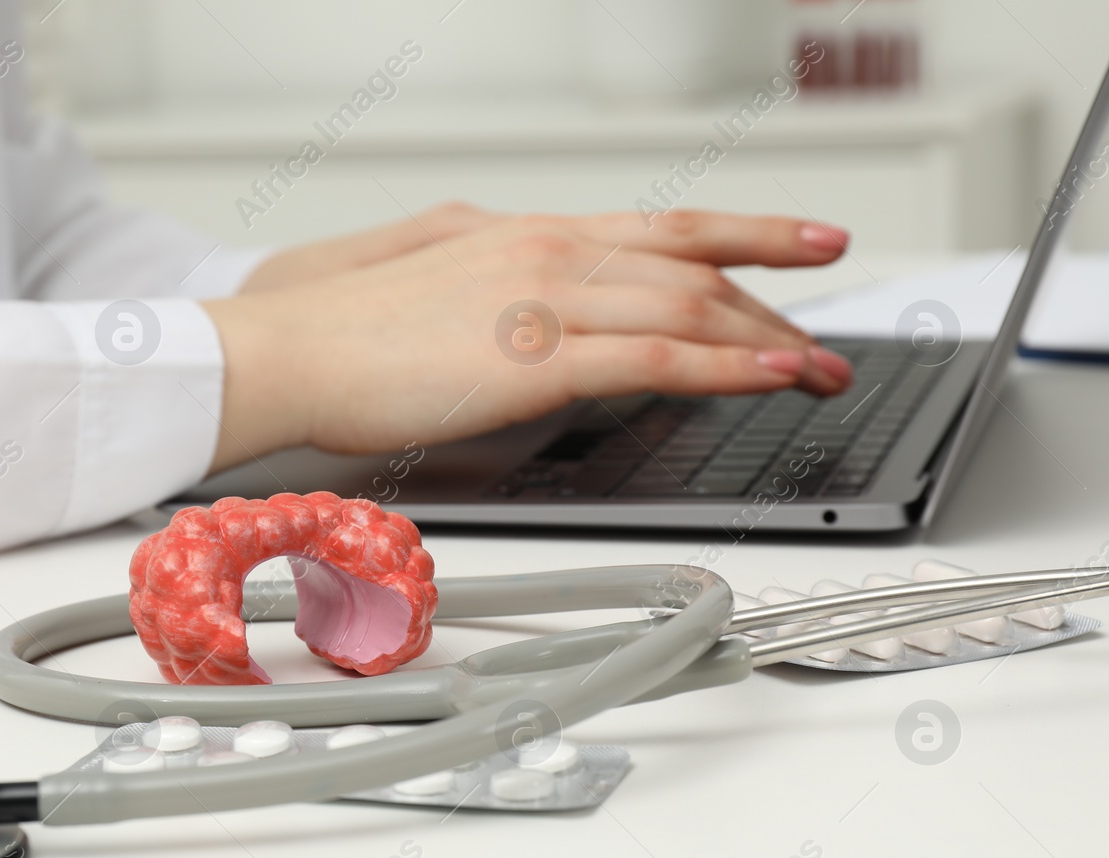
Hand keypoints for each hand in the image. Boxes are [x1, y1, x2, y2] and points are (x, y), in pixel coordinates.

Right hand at [203, 213, 852, 470]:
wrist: (282, 349)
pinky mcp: (535, 357)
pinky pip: (659, 357)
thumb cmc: (336, 328)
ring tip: (822, 370)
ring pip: (690, 308)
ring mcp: (546, 298)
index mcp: (526, 234)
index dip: (747, 237)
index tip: (803, 247)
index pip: (663, 230)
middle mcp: (549, 251)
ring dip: (769, 341)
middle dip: (774, 304)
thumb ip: (491, 272)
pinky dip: (728, 366)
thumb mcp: (430, 272)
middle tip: (827, 340)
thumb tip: (524, 286)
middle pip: (693, 268)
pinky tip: (774, 376)